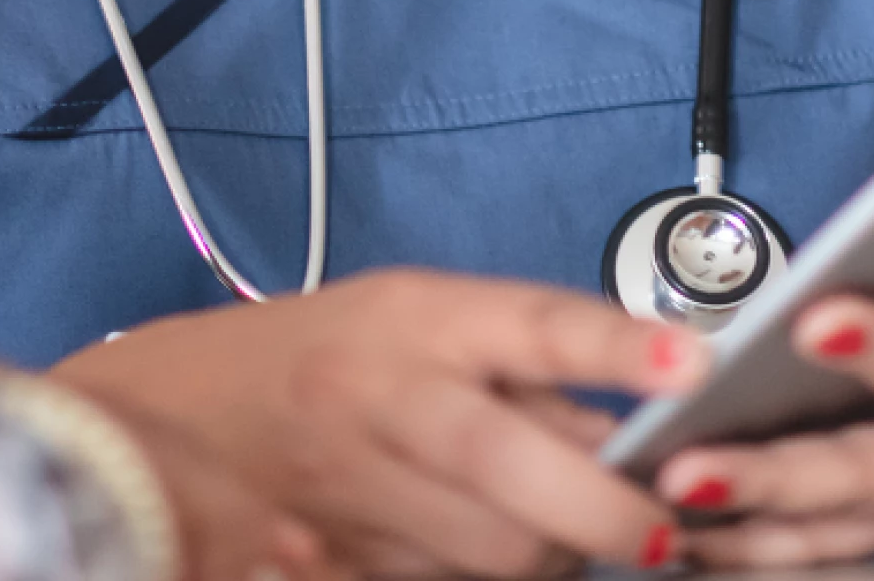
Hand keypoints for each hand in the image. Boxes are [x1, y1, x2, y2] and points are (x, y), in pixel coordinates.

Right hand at [46, 268, 705, 577]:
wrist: (180, 413)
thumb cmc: (324, 349)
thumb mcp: (417, 317)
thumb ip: (521, 367)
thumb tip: (644, 423)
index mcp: (416, 318)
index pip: (529, 324)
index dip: (613, 347)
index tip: (694, 363)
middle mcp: (387, 399)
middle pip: (513, 474)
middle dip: (604, 512)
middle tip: (664, 526)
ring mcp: (362, 492)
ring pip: (497, 554)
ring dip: (556, 552)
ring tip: (572, 524)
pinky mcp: (345, 563)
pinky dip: (492, 575)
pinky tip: (491, 543)